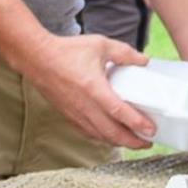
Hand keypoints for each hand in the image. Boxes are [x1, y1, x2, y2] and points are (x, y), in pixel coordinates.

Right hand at [27, 32, 156, 147]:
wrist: (36, 58)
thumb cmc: (66, 51)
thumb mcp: (100, 45)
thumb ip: (124, 53)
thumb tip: (144, 61)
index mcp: (94, 89)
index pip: (119, 112)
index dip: (137, 124)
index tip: (151, 130)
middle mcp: (85, 106)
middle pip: (113, 133)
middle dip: (133, 142)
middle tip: (148, 142)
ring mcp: (76, 114)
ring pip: (101, 137)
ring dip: (119, 143)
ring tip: (134, 142)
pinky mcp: (69, 116)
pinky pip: (89, 133)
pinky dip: (103, 138)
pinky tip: (112, 137)